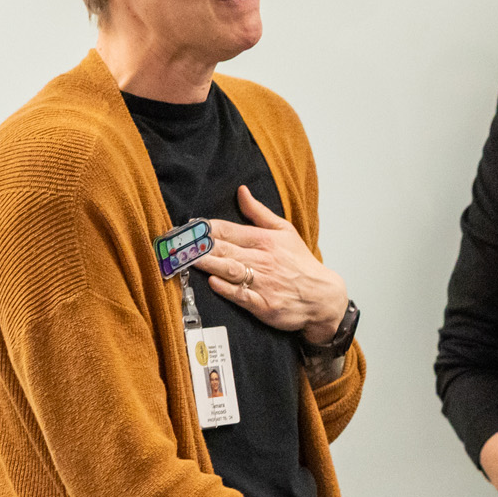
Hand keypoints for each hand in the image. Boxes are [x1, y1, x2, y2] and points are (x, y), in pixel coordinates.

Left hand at [198, 185, 349, 343]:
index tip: (185, 227)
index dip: (203, 228)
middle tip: (175, 243)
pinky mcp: (264, 305)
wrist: (323, 296)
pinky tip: (213, 282)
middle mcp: (263, 259)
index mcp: (265, 240)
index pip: (227, 229)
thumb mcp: (285, 231)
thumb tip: (241, 191)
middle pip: (223, 249)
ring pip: (229, 270)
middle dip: (197, 246)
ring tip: (186, 259)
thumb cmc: (300, 263)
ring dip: (207, 264)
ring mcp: (263, 283)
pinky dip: (227, 289)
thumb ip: (259, 213)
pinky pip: (242, 296)